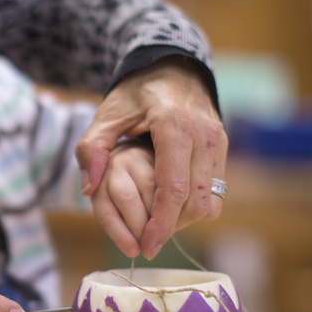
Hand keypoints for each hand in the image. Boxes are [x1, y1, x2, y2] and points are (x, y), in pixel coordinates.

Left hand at [76, 57, 227, 258]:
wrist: (172, 65)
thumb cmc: (136, 92)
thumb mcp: (106, 114)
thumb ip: (92, 148)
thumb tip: (89, 188)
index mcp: (174, 127)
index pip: (173, 190)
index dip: (160, 224)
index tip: (146, 246)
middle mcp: (203, 135)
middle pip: (195, 201)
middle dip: (172, 228)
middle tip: (148, 242)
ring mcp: (218, 141)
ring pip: (210, 199)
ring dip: (185, 219)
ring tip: (157, 225)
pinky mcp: (223, 146)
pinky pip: (216, 189)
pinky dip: (195, 204)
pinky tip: (171, 206)